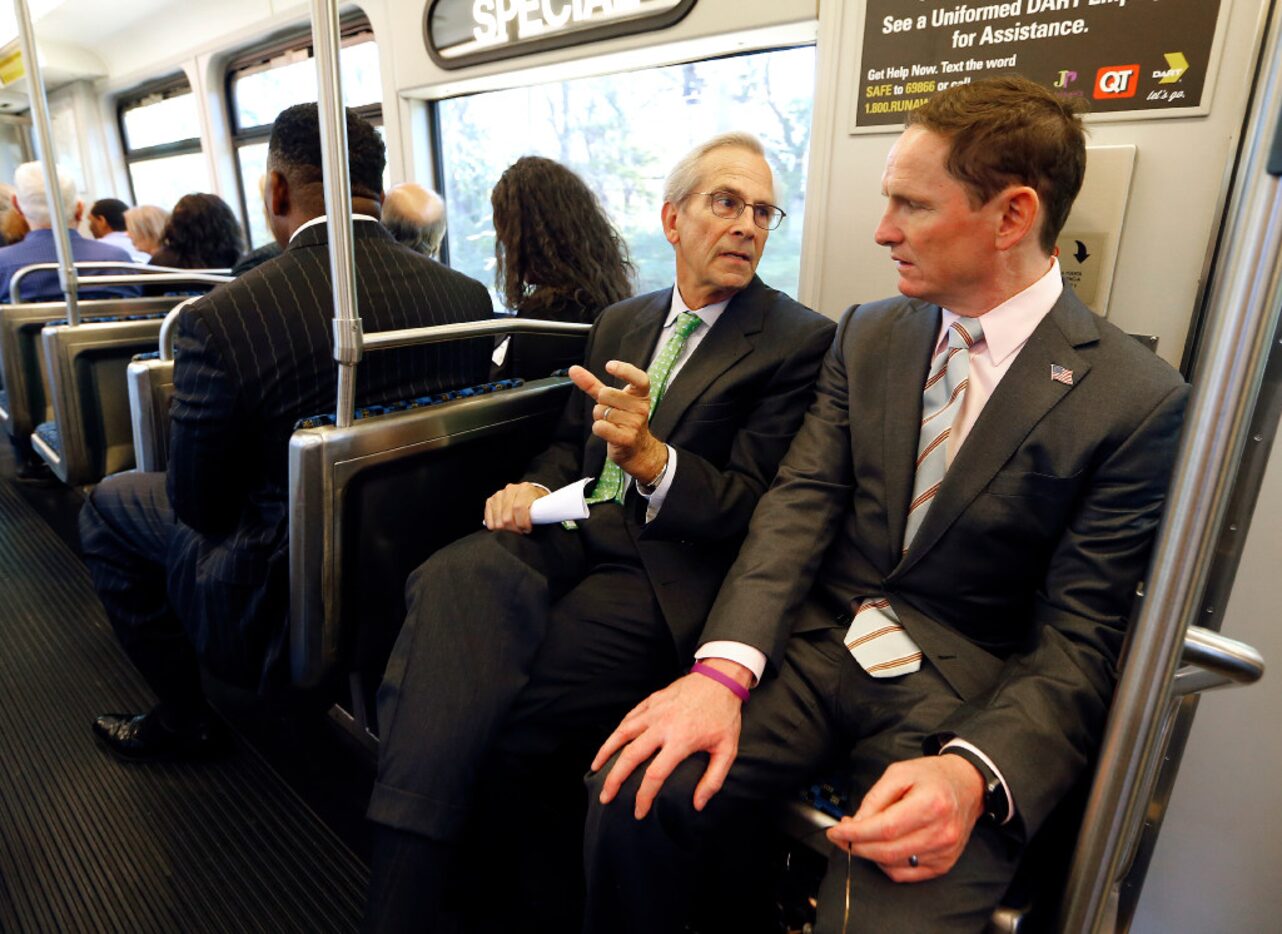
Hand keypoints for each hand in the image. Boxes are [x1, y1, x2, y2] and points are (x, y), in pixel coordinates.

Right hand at [483, 482, 548, 532]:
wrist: (531, 495)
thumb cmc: (537, 503)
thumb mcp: (543, 506)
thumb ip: (539, 513)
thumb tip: (533, 525)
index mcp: (525, 489)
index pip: (519, 507)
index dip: (522, 522)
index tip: (527, 529)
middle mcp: (511, 489)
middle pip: (507, 516)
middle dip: (514, 528)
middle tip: (520, 531)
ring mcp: (500, 494)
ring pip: (498, 518)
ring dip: (505, 528)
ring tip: (513, 528)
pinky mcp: (491, 500)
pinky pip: (489, 516)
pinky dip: (494, 525)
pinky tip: (502, 526)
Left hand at [568, 362, 667, 484]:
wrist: (638, 450)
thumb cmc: (624, 421)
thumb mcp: (612, 400)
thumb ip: (593, 384)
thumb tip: (573, 369)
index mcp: (640, 395)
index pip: (639, 378)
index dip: (624, 370)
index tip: (609, 366)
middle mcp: (640, 408)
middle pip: (607, 394)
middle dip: (601, 403)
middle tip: (610, 412)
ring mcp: (635, 424)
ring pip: (601, 411)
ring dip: (599, 418)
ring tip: (611, 424)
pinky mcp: (627, 438)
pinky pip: (600, 426)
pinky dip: (598, 428)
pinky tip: (607, 431)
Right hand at [591, 660, 751, 818]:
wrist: (721, 678)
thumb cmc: (724, 716)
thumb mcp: (727, 750)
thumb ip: (713, 780)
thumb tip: (698, 804)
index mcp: (681, 740)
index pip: (654, 774)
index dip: (644, 796)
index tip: (639, 811)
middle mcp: (662, 725)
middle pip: (630, 756)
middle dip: (614, 780)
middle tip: (606, 797)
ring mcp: (654, 710)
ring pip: (622, 733)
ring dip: (606, 752)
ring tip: (596, 768)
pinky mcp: (651, 700)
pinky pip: (629, 718)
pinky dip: (617, 732)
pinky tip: (612, 743)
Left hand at [825, 755, 984, 881]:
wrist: (967, 786)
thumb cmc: (932, 776)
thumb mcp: (899, 773)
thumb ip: (875, 798)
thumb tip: (854, 824)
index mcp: (931, 804)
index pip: (885, 828)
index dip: (855, 833)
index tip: (835, 831)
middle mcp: (941, 832)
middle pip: (887, 850)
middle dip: (857, 846)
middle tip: (842, 836)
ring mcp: (945, 851)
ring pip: (894, 865)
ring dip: (869, 855)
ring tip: (862, 837)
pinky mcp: (944, 864)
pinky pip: (906, 874)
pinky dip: (886, 864)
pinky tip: (880, 848)